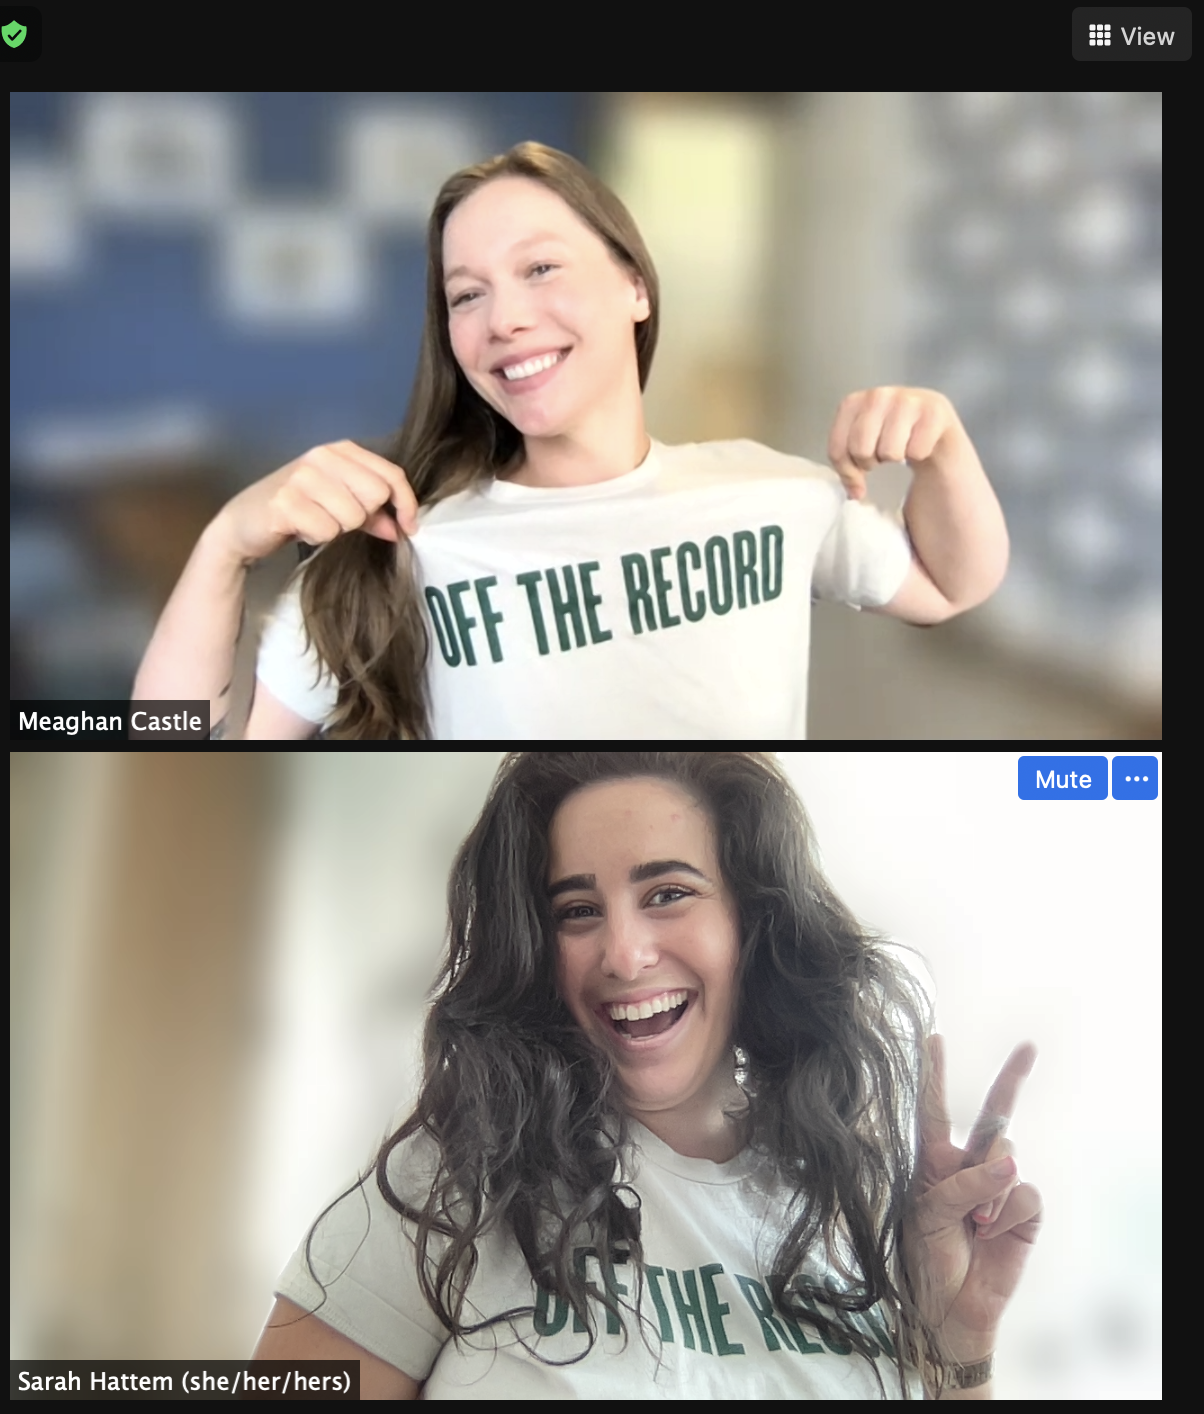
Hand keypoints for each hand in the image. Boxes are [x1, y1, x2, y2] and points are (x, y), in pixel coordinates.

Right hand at [210, 440, 419, 565]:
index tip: (408, 527)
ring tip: (313, 521)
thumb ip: (372, 513)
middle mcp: (322, 456)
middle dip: (362, 517)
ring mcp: (302, 476)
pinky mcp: (285, 501)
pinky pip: (326, 531)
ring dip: (336, 530)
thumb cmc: (298, 510)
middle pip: (375, 496)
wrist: (244, 522)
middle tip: (336, 519)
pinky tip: (299, 528)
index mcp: (340, 450)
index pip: (391, 475)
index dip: (406, 504)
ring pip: (352, 516)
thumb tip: (402, 528)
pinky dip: (316, 538)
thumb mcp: (339, 506)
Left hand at [827, 387, 963, 499]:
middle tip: (882, 455)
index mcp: (853, 403)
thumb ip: (849, 468)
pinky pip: (917, 451)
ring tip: (901, 446)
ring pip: (890, 451)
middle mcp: (878, 395)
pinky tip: (921, 442)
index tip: (860, 472)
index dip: (847, 471)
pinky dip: (920, 454)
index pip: (837, 449)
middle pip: (861, 449)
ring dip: (896, 457)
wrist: (936, 431)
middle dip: (871, 462)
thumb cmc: (894, 439)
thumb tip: (855, 493)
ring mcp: (907, 399)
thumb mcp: (864, 449)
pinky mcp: (935, 410)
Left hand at [904, 1035, 1042, 1362]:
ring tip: (974, 1224)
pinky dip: (1008, 1213)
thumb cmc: (925, 1255)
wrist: (949, 1306)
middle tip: (1028, 1047)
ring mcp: (1000, 1186)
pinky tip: (992, 1234)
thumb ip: (961, 1183)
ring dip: (990, 1189)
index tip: (935, 1037)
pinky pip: (1025, 1193)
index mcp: (934, 1160)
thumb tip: (1011, 1165)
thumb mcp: (926, 1213)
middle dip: (1012, 1078)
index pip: (934, 1109)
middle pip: (995, 1115)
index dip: (934, 1074)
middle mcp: (969, 1165)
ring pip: (1007, 1156)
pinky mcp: (1024, 1211)